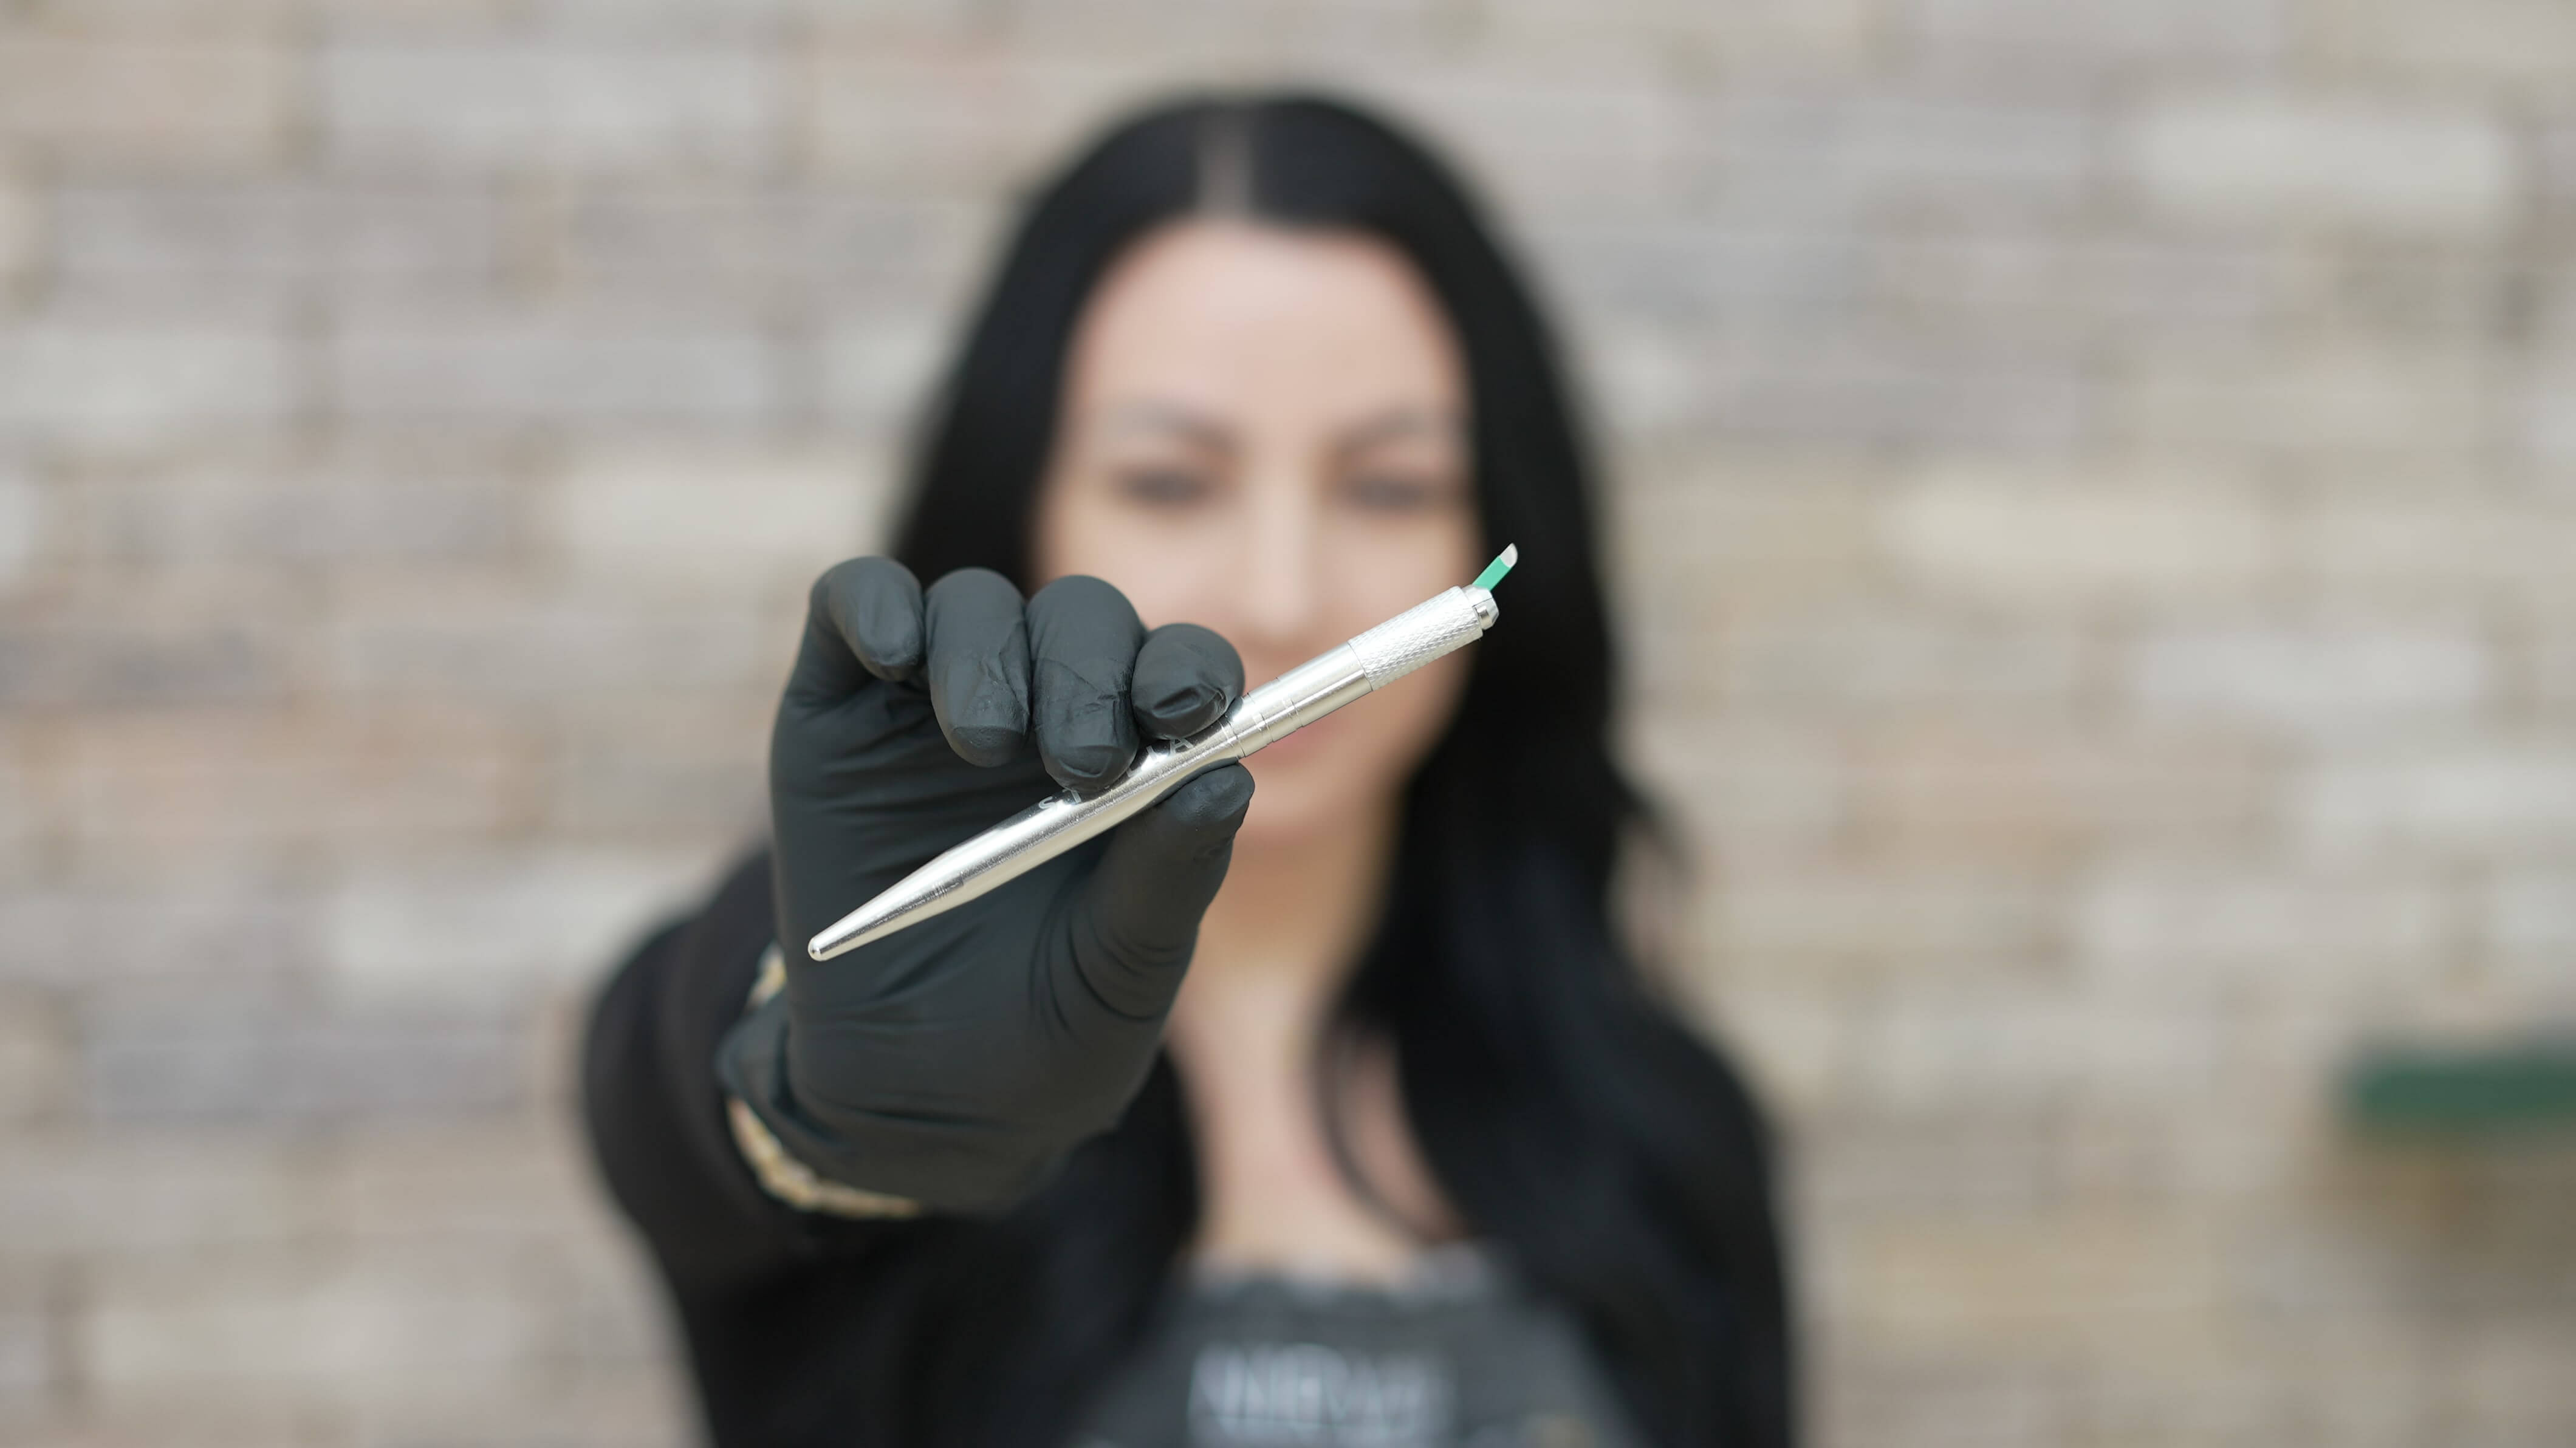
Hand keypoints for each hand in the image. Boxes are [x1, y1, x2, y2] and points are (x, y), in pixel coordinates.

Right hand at [720, 559, 1251, 1213]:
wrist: (908, 1100)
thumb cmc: (1042, 1035)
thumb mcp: (1124, 973)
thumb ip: (1172, 876)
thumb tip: (1230, 778)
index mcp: (1136, 760)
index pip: (1178, 668)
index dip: (1190, 669)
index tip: (1188, 714)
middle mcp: (1044, 712)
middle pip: (1082, 618)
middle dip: (1092, 671)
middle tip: (1086, 763)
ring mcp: (936, 702)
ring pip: (976, 603)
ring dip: (992, 655)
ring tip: (987, 747)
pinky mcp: (837, 708)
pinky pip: (857, 602)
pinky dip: (878, 606)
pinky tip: (894, 656)